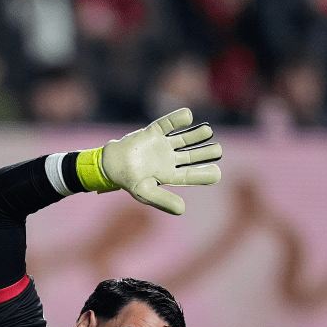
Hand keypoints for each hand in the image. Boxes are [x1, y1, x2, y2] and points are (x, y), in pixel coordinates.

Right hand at [83, 108, 221, 215]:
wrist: (109, 164)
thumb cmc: (127, 181)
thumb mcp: (145, 193)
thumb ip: (164, 200)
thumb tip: (183, 210)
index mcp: (168, 175)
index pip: (190, 175)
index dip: (204, 174)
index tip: (218, 174)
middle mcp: (168, 159)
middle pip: (191, 156)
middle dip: (205, 153)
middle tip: (218, 150)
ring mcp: (162, 145)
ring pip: (184, 139)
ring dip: (197, 135)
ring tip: (208, 131)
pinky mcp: (153, 132)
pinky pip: (168, 124)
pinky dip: (177, 119)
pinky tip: (188, 116)